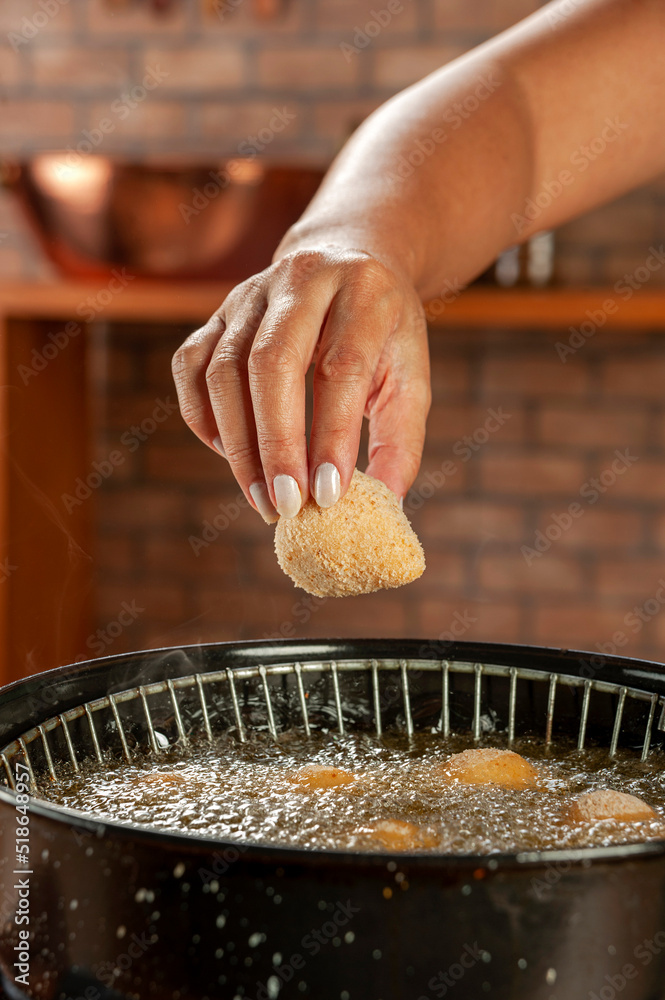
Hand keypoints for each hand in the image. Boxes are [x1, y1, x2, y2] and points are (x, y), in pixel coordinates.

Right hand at [172, 246, 430, 521]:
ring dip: (238, 443)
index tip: (328, 494)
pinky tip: (230, 455)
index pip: (341, 366)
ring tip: (262, 498)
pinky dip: (204, 419)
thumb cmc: (383, 333)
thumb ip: (401, 437)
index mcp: (362, 290)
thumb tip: (386, 503)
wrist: (349, 258)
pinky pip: (191, 367)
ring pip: (224, 368)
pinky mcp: (217, 312)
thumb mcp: (410, 374)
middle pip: (272, 362)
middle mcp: (301, 279)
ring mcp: (250, 293)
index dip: (332, 433)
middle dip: (276, 443)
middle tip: (286, 504)